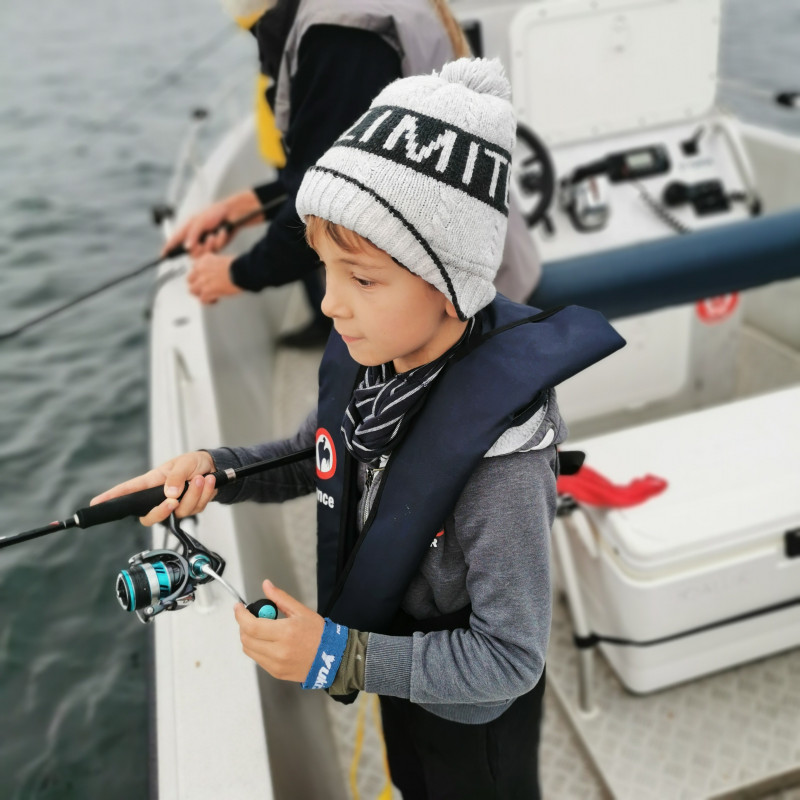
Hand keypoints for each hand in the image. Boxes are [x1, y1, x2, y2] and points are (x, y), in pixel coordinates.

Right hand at [89, 451, 217, 524]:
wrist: (214, 467)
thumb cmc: (192, 462)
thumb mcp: (184, 463)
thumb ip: (176, 477)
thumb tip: (170, 494)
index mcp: (152, 482)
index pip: (128, 491)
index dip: (111, 498)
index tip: (96, 502)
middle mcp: (159, 497)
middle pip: (149, 517)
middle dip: (162, 511)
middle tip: (174, 500)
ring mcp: (175, 506)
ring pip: (180, 512)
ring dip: (194, 494)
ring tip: (201, 478)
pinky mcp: (190, 509)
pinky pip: (196, 508)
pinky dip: (205, 494)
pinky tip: (208, 482)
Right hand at [161, 189, 261, 257]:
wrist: (233, 214)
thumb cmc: (215, 212)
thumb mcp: (200, 221)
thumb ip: (192, 235)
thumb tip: (187, 247)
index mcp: (187, 228)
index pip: (175, 240)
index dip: (168, 248)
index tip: (163, 255)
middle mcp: (194, 237)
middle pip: (191, 253)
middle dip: (200, 248)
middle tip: (208, 239)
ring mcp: (204, 242)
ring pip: (203, 254)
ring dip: (211, 245)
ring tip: (215, 235)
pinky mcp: (214, 246)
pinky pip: (214, 251)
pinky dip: (219, 242)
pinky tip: (222, 233)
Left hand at [187, 253, 241, 304]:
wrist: (243, 271)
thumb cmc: (239, 266)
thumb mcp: (223, 260)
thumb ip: (215, 266)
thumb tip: (217, 274)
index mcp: (205, 260)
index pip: (194, 268)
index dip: (200, 276)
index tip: (205, 280)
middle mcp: (201, 269)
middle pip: (190, 280)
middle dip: (197, 285)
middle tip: (206, 289)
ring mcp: (202, 280)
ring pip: (193, 291)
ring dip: (201, 294)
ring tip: (210, 296)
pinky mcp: (207, 291)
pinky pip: (202, 300)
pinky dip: (209, 301)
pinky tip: (216, 299)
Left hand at [234, 580, 324, 681]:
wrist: (332, 658)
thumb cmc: (319, 634)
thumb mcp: (301, 611)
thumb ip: (280, 597)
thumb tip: (266, 585)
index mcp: (285, 632)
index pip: (251, 626)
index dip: (240, 615)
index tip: (239, 608)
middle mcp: (279, 651)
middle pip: (246, 638)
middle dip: (243, 625)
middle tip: (251, 616)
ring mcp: (276, 664)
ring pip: (249, 650)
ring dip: (248, 637)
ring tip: (260, 629)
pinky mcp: (276, 672)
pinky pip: (257, 659)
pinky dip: (256, 648)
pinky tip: (267, 641)